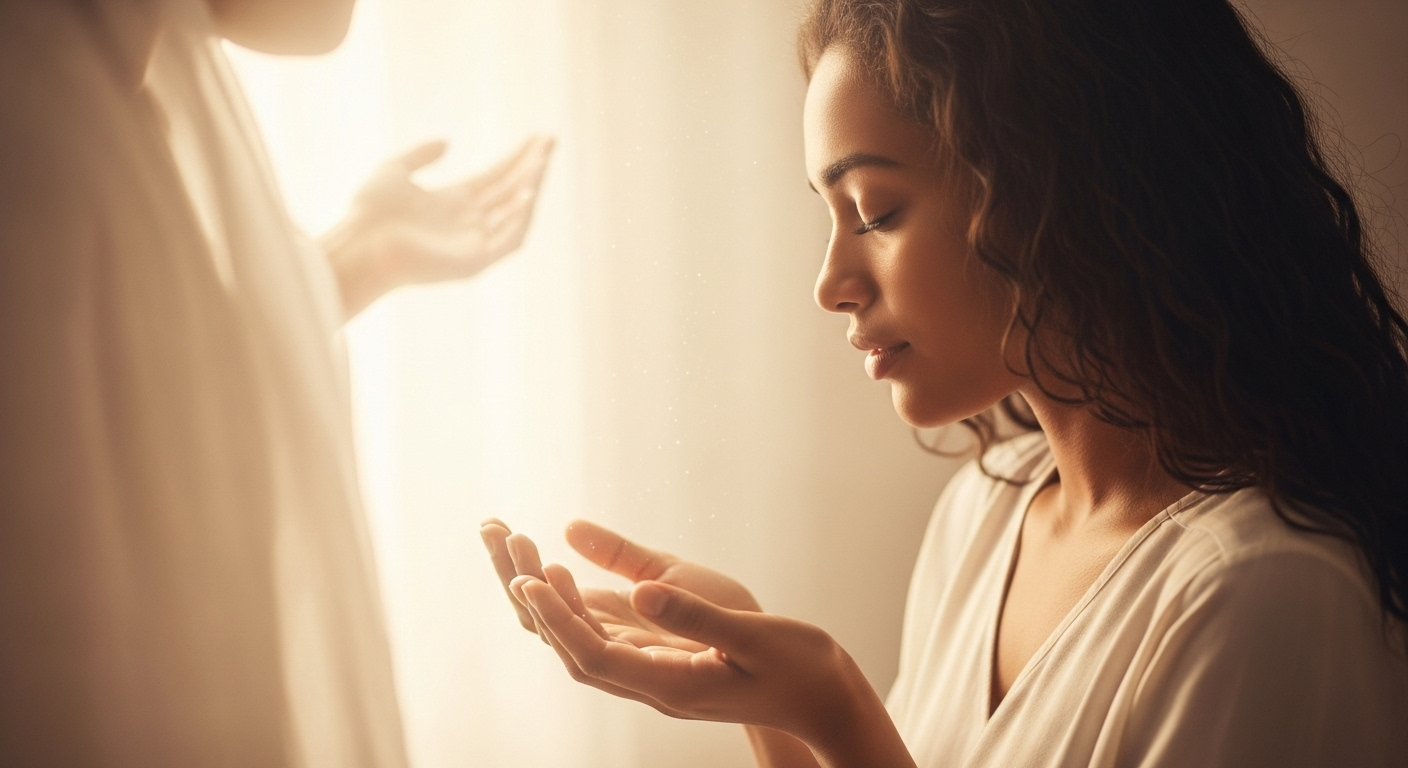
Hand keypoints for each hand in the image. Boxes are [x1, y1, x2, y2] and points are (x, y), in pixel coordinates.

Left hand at [323, 135, 553, 318]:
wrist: (359, 245)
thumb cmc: (369, 212)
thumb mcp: (394, 170)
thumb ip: (420, 155)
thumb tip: (447, 141)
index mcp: (452, 202)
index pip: (495, 177)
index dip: (517, 157)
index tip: (537, 138)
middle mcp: (468, 222)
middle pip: (510, 189)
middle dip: (532, 166)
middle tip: (551, 141)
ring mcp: (474, 243)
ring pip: (514, 212)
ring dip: (531, 186)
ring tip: (542, 161)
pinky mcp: (475, 261)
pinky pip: (508, 240)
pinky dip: (521, 219)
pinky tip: (528, 193)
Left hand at [478, 520, 914, 767]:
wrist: (824, 699)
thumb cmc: (799, 666)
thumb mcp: (753, 635)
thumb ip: (694, 615)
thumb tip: (636, 592)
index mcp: (671, 685)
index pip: (593, 657)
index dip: (557, 619)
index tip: (531, 577)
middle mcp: (652, 687)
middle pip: (572, 650)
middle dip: (534, 600)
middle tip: (505, 539)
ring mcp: (654, 678)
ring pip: (581, 644)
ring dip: (546, 599)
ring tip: (517, 544)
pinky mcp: (661, 663)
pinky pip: (603, 638)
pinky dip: (575, 605)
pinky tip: (561, 572)